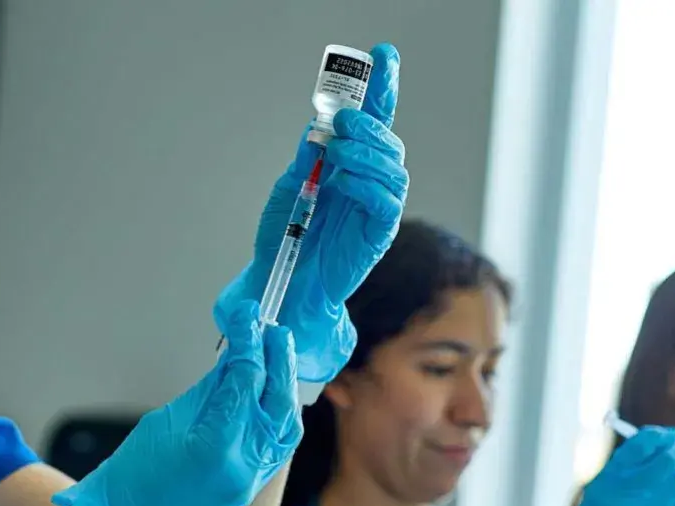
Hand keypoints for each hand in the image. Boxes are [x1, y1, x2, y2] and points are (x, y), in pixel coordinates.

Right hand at [53, 299, 301, 505]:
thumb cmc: (132, 474)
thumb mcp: (167, 419)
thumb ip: (208, 391)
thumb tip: (233, 359)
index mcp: (216, 442)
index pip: (245, 378)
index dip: (249, 341)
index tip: (248, 315)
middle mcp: (243, 463)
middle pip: (275, 400)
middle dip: (278, 360)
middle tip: (272, 330)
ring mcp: (250, 481)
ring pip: (285, 426)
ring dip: (284, 389)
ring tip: (276, 358)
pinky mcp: (250, 489)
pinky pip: (277, 447)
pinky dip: (277, 417)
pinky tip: (269, 396)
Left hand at [215, 42, 407, 383]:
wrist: (281, 281)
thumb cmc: (284, 236)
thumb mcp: (289, 188)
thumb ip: (306, 159)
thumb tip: (318, 127)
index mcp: (350, 164)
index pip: (372, 120)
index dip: (381, 87)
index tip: (382, 55)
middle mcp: (369, 181)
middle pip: (388, 140)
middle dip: (370, 122)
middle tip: (341, 119)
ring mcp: (377, 207)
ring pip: (393, 168)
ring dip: (367, 152)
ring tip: (338, 149)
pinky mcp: (378, 234)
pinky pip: (387, 203)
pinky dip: (368, 185)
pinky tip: (344, 181)